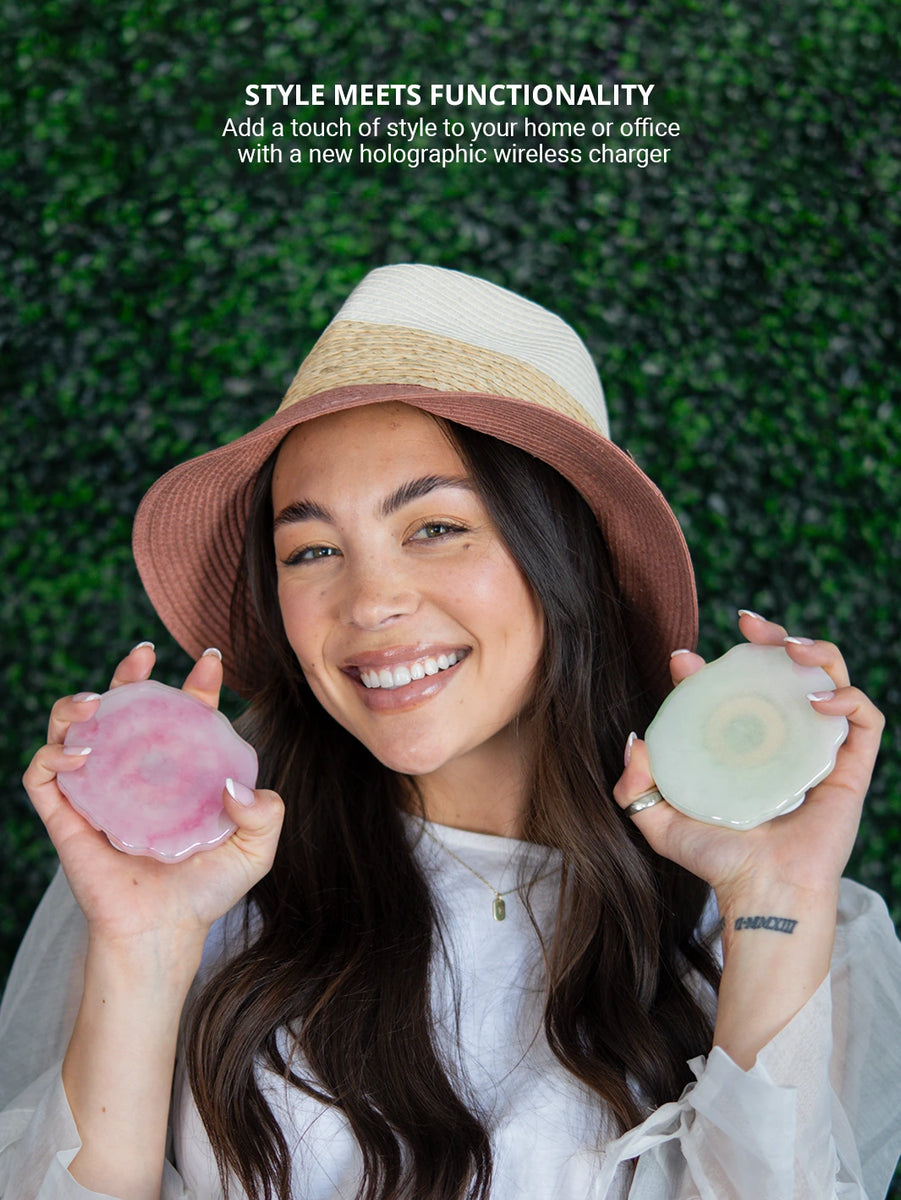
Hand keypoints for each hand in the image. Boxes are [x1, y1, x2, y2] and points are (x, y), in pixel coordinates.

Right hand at [22, 642, 283, 955]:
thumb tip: (234, 784)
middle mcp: (134, 774)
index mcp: (177, 773)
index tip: (211, 662)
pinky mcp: (65, 815)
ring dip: (76, 703)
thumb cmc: (206, 892)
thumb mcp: (255, 849)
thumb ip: (266, 814)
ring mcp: (96, 791)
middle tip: (144, 653)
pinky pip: (43, 773)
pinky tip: (82, 752)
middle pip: (123, 708)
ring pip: (72, 728)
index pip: (181, 715)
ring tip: (98, 700)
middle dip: (130, 673)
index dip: (195, 684)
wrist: (164, 933)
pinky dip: (54, 752)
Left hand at [614, 611, 883, 912]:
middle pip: (789, 671)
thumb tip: (636, 741)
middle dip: (773, 636)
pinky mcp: (851, 768)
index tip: (684, 659)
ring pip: (833, 681)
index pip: (736, 689)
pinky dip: (850, 697)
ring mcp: (819, 751)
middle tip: (748, 624)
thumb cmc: (716, 861)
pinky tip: (818, 699)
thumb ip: (635, 787)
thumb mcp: (660, 821)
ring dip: (818, 652)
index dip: (712, 665)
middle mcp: (785, 741)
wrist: (759, 892)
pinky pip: (866, 721)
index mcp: (745, 746)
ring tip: (790, 647)